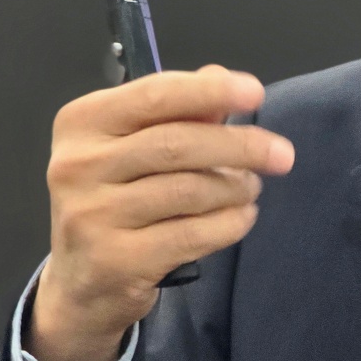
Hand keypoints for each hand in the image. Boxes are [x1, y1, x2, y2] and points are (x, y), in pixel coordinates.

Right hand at [27, 64, 294, 360]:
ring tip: (251, 188)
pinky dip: (230, 223)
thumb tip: (220, 77)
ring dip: (236, 188)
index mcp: (82, 122)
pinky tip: (241, 217)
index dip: (209, 92)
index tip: (255, 93)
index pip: (154, 95)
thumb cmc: (114, 197)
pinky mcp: (115, 261)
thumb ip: (175, 111)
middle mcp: (77, 166)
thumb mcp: (132, 146)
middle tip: (282, 154)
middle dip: (241, 145)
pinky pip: (192, 234)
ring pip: (189, 191)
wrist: (80, 282)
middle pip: (177, 143)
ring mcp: (92, 215)